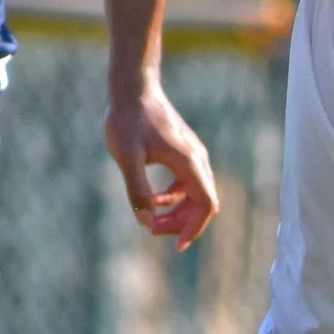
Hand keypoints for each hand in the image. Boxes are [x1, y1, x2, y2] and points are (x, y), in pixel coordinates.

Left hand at [105, 80, 219, 251]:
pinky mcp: (183, 151)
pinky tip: (152, 199)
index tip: (178, 245)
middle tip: (152, 230)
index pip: (206, 204)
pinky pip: (186, 184)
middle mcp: (196, 159)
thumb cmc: (128, 120)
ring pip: (195, 194)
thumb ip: (137, 190)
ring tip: (150, 220)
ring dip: (177, 212)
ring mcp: (192, 154)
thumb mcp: (127, 157)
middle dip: (182, 223)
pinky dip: (173, 197)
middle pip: (202, 203)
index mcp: (188, 162)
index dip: (195, 228)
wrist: (133, 88)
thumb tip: (145, 221)